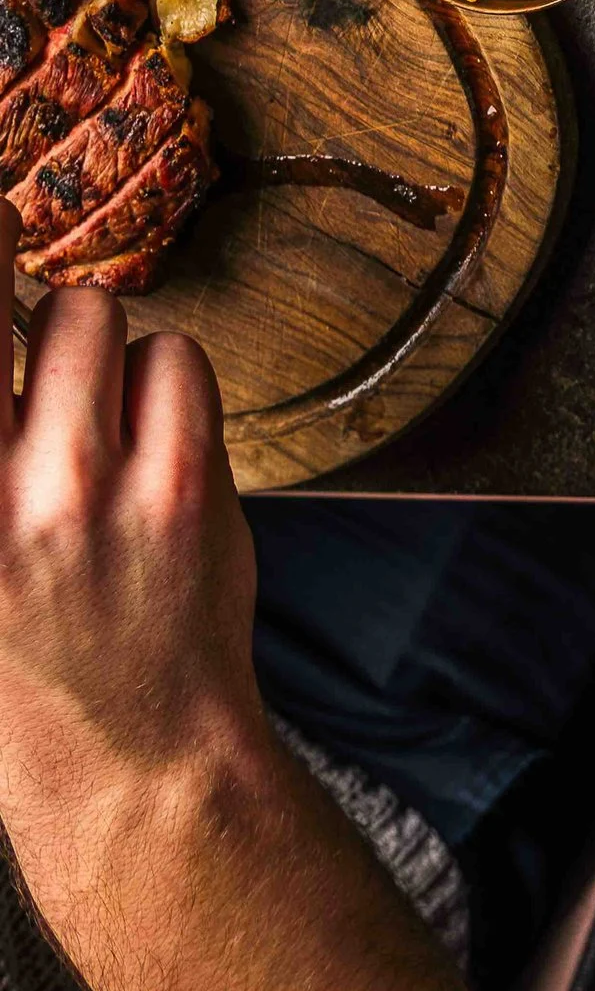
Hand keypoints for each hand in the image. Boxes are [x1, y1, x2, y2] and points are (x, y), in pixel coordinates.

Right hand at [0, 201, 270, 906]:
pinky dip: (164, 385)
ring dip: (92, 344)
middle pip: (7, 299)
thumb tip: (9, 329)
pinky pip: (175, 359)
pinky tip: (152, 444)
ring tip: (90, 409)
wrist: (130, 759)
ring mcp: (84, 488)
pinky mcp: (181, 485)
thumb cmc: (23, 652)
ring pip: (91, 312)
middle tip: (0, 231)